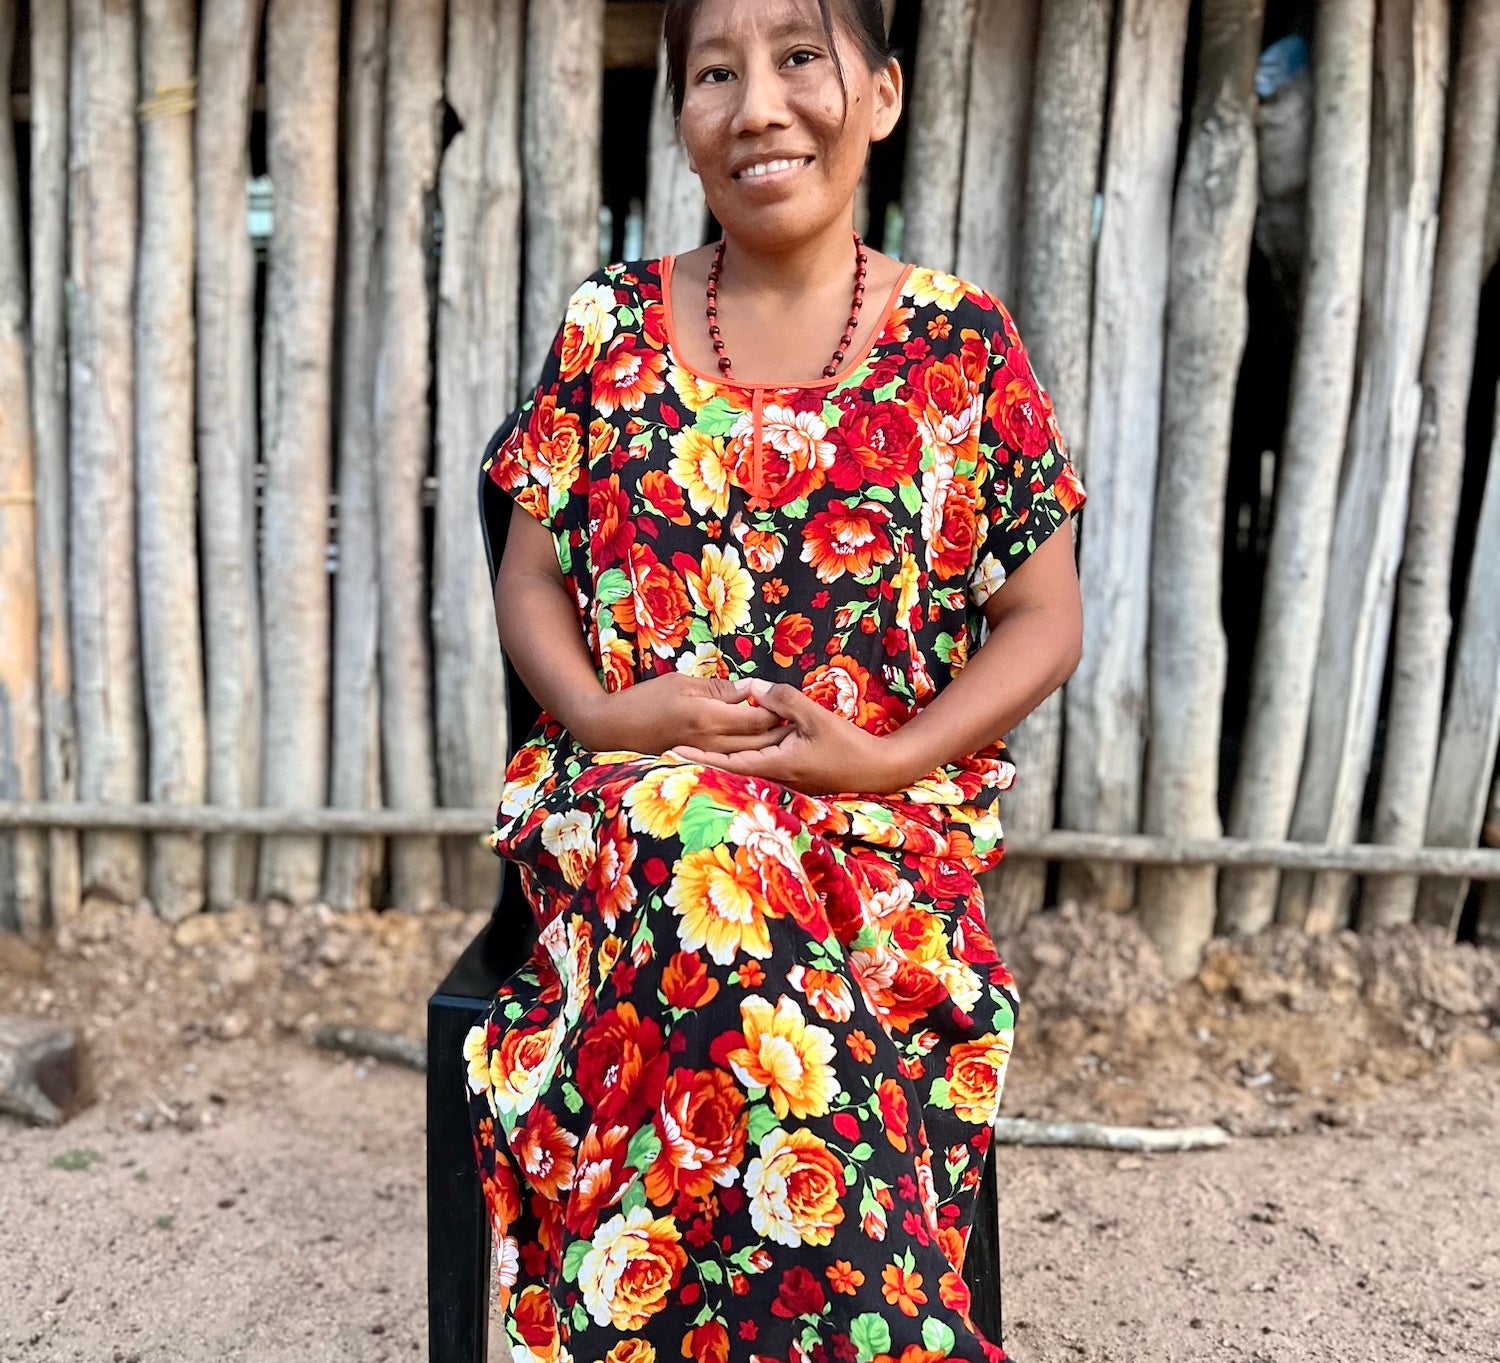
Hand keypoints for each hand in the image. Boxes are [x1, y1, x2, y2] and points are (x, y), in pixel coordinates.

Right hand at [574, 672, 785, 757]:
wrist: (613, 730)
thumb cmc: (645, 699)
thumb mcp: (681, 682)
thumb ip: (718, 689)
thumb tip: (750, 689)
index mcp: (709, 717)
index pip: (758, 718)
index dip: (777, 709)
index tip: (785, 700)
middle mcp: (711, 741)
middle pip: (759, 741)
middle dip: (780, 730)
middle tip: (793, 717)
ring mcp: (706, 757)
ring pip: (750, 755)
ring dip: (768, 745)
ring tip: (782, 732)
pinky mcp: (699, 765)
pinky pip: (733, 762)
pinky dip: (749, 755)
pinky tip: (757, 747)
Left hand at [671, 679, 916, 795]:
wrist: (877, 770)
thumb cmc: (847, 744)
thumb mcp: (815, 716)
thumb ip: (782, 700)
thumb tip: (751, 689)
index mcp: (776, 764)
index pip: (729, 762)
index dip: (700, 756)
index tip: (673, 750)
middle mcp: (775, 778)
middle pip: (731, 770)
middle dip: (701, 760)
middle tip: (669, 751)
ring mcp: (784, 782)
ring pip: (744, 771)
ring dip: (719, 761)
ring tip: (690, 750)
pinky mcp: (792, 779)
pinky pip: (759, 769)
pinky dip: (741, 761)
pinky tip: (730, 752)